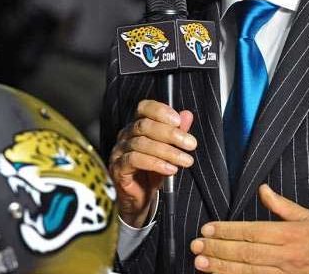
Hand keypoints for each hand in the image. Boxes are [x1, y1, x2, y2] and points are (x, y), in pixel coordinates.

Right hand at [108, 99, 196, 226]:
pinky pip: (135, 160)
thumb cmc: (152, 173)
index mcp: (137, 126)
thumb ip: (177, 133)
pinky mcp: (118, 168)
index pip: (144, 108)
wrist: (141, 200)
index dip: (160, 111)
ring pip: (142, 144)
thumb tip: (187, 115)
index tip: (178, 120)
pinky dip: (155, 164)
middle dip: (171, 134)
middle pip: (145, 126)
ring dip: (167, 151)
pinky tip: (170, 169)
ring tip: (185, 160)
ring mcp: (119, 151)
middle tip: (191, 144)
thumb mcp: (169, 152)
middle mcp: (126, 136)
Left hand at [190, 184, 308, 273]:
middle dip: (218, 250)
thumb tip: (262, 189)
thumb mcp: (307, 216)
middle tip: (196, 246)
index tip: (207, 229)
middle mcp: (285, 256)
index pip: (252, 232)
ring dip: (222, 268)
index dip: (227, 231)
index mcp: (289, 235)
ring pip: (248, 272)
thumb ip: (282, 205)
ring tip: (201, 263)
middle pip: (246, 253)